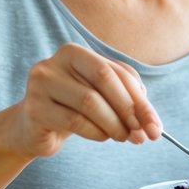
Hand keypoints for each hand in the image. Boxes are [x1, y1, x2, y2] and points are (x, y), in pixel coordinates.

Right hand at [7, 43, 162, 158]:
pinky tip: (103, 136)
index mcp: (74, 52)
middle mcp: (54, 62)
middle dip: (130, 108)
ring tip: (125, 137)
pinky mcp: (34, 110)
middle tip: (143, 133)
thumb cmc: (73, 109)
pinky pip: (75, 121)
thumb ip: (126, 98)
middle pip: (103, 79)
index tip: (155, 124)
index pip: (116, 71)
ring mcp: (41, 85)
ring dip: (115, 124)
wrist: (33, 129)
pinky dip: (96, 132)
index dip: (140, 98)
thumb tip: (150, 120)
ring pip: (90, 102)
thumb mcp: (101, 96)